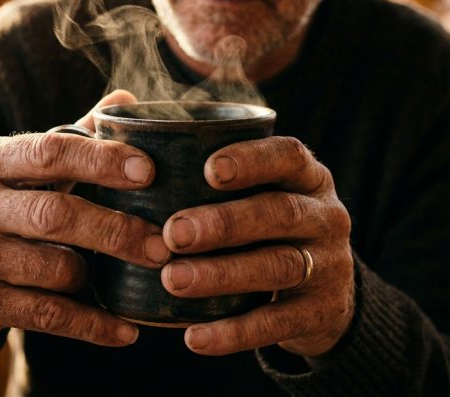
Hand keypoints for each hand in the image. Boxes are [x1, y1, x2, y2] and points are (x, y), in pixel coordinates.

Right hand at [0, 90, 169, 348]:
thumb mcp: (21, 167)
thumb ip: (73, 136)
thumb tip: (126, 99)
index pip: (49, 152)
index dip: (100, 160)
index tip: (148, 171)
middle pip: (54, 215)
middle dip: (116, 229)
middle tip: (164, 242)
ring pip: (55, 268)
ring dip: (102, 274)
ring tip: (139, 274)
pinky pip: (47, 316)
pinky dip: (93, 325)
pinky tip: (127, 330)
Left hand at [160, 136, 353, 356]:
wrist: (323, 293)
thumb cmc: (264, 227)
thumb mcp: (258, 193)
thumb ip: (209, 170)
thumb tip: (119, 111)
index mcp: (306, 177)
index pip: (288, 156)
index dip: (251, 160)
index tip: (207, 169)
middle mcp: (325, 215)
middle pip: (279, 212)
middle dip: (225, 222)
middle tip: (172, 233)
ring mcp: (330, 264)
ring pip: (279, 266)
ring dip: (223, 274)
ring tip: (173, 280)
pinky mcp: (322, 312)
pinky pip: (279, 322)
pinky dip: (235, 332)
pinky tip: (194, 338)